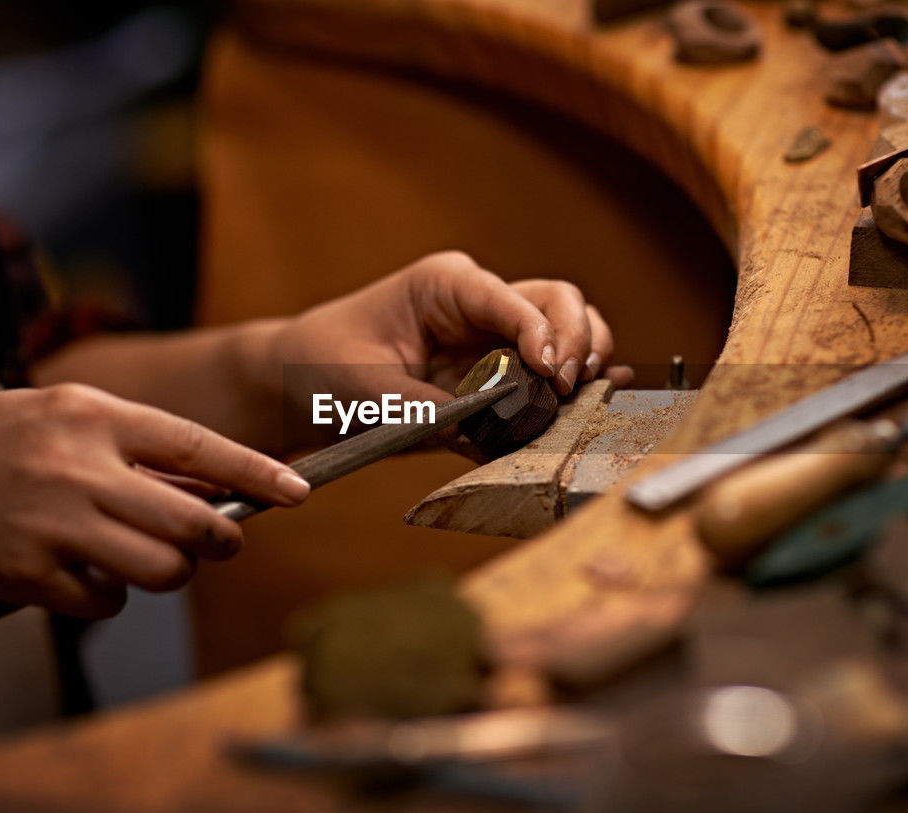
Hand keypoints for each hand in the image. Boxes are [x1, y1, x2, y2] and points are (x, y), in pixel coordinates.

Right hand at [0, 385, 310, 627]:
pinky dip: (109, 596)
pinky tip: (80, 574)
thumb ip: (132, 444)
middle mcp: (78, 469)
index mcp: (90, 416)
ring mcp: (55, 525)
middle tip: (223, 543)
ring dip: (169, 573)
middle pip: (194, 522)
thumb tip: (210, 488)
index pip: (198, 447)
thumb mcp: (56, 415)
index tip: (299, 491)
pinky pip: (107, 601)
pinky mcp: (32, 575)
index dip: (257, 472)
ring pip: (161, 570)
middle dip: (223, 540)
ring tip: (140, 557)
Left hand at [257, 252, 632, 448]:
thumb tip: (475, 433)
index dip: (540, 331)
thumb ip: (418, 407)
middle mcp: (481, 306)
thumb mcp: (360, 385)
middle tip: (567, 386)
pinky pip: (548, 376)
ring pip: (567, 331)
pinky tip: (604, 396)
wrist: (303, 384)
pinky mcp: (498, 377)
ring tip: (582, 395)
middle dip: (574, 340)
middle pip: (557, 302)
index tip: (549, 371)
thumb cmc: (324, 363)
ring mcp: (495, 340)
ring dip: (583, 360)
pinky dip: (577, 387)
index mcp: (446, 286)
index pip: (510, 298)